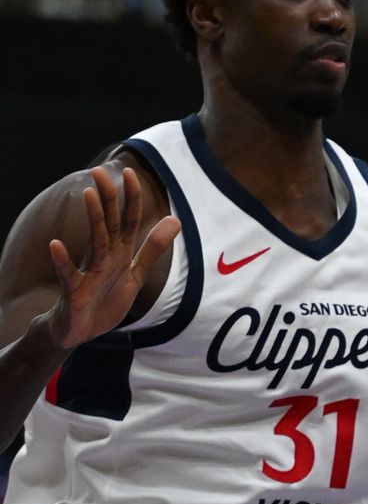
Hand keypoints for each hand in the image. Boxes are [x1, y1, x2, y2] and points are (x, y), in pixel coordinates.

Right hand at [46, 166, 180, 349]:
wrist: (80, 332)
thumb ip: (152, 249)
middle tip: (99, 170)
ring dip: (92, 219)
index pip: (128, 220)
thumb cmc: (105, 299)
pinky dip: (62, 261)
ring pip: (94, 242)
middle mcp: (103, 257)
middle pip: (108, 224)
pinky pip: (68, 275)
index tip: (129, 172)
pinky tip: (55, 245)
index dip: (131, 199)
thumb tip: (175, 220)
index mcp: (119, 253)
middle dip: (107, 198)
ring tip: (88, 194)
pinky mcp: (74, 292)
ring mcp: (87, 273)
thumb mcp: (135, 274)